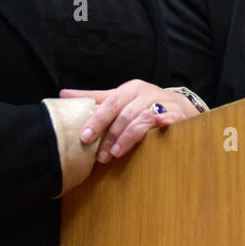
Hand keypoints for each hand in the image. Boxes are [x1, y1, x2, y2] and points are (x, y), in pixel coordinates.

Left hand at [60, 80, 198, 162]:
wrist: (181, 106)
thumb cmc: (145, 103)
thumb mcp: (121, 98)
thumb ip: (95, 98)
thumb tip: (63, 94)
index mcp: (130, 89)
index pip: (110, 103)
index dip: (96, 120)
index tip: (84, 137)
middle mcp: (145, 93)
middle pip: (124, 113)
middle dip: (110, 135)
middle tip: (100, 156)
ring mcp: (162, 103)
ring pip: (141, 119)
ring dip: (127, 138)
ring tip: (115, 154)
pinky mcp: (176, 115)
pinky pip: (164, 121)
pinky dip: (156, 127)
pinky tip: (149, 140)